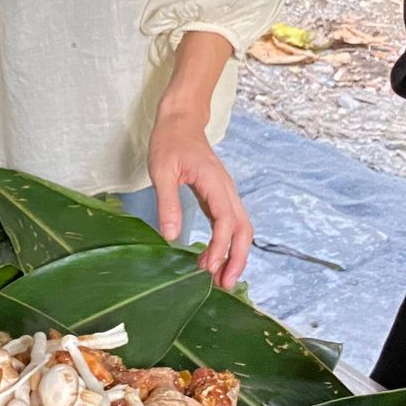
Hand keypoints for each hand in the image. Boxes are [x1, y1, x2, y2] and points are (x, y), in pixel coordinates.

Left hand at [147, 111, 251, 285]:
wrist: (181, 121)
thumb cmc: (170, 141)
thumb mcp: (161, 170)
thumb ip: (167, 202)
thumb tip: (169, 236)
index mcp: (214, 182)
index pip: (225, 220)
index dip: (220, 246)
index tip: (208, 266)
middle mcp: (226, 190)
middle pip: (243, 229)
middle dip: (238, 259)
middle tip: (224, 284)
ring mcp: (225, 193)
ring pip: (241, 229)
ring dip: (234, 254)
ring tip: (219, 278)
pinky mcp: (219, 197)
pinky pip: (230, 224)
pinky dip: (226, 244)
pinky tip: (211, 258)